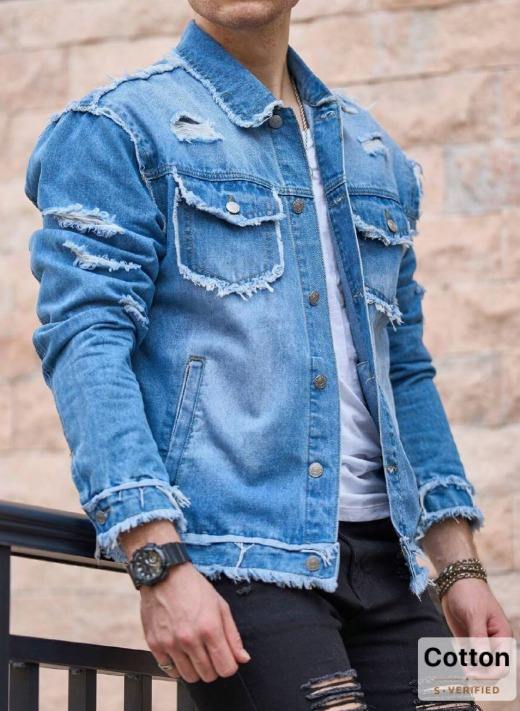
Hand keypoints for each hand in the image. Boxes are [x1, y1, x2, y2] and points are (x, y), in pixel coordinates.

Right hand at [118, 519, 250, 682]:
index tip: (226, 658)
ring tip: (195, 653)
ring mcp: (170, 643)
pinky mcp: (155, 645)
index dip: (229, 666)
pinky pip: (170, 670)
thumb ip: (233, 635)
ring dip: (196, 669)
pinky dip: (177, 666)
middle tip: (210, 653)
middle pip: (208, 675)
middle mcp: (190, 639)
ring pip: (189, 677)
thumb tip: (242, 658)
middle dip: (214, 668)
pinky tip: (180, 652)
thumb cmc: (194, 587)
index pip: (226, 668)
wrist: (164, 575)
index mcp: (210, 628)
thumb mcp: (220, 606)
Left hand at [441, 579, 512, 679]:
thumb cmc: (470, 593)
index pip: (502, 666)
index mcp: (502, 636)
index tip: (472, 674)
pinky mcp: (467, 641)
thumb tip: (481, 662)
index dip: (489, 674)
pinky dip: (462, 664)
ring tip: (457, 671)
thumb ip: (478, 638)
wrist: (455, 581)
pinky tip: (452, 664)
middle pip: (491, 670)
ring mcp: (480, 643)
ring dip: (470, 672)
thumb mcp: (474, 614)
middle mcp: (494, 643)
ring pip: (479, 667)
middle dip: (480, 676)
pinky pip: (467, 659)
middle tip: (464, 676)